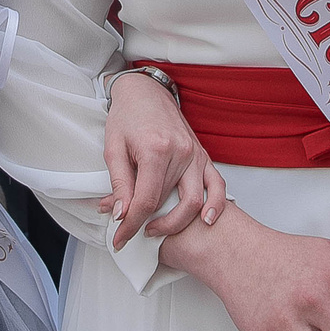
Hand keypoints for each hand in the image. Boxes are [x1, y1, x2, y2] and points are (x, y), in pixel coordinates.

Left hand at [101, 69, 225, 248]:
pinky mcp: (203, 156)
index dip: (131, 225)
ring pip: (192, 201)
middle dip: (147, 224)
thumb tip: (120, 214)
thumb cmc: (127, 117)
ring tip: (156, 230)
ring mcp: (196, 154)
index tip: (120, 239)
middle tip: (130, 234)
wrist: (146, 91)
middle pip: (168, 203)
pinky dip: (213, 205)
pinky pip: (216, 185)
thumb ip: (119, 183)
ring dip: (175, 222)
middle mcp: (181, 153)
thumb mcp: (113, 149)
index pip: (146, 201)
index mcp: (156, 150)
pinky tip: (206, 220)